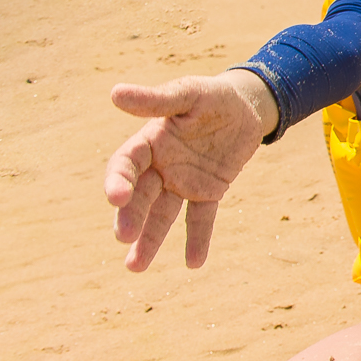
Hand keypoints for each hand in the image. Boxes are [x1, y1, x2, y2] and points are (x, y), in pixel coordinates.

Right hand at [103, 71, 275, 271]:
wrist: (246, 107)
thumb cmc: (211, 96)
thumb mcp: (189, 93)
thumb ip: (157, 99)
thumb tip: (115, 93)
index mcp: (149, 142)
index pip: (126, 165)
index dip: (118, 181)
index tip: (116, 198)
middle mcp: (160, 167)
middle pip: (140, 196)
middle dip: (131, 217)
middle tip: (123, 238)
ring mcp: (183, 182)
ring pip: (163, 215)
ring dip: (150, 239)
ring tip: (135, 268)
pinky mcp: (208, 192)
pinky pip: (201, 218)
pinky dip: (197, 239)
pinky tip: (193, 263)